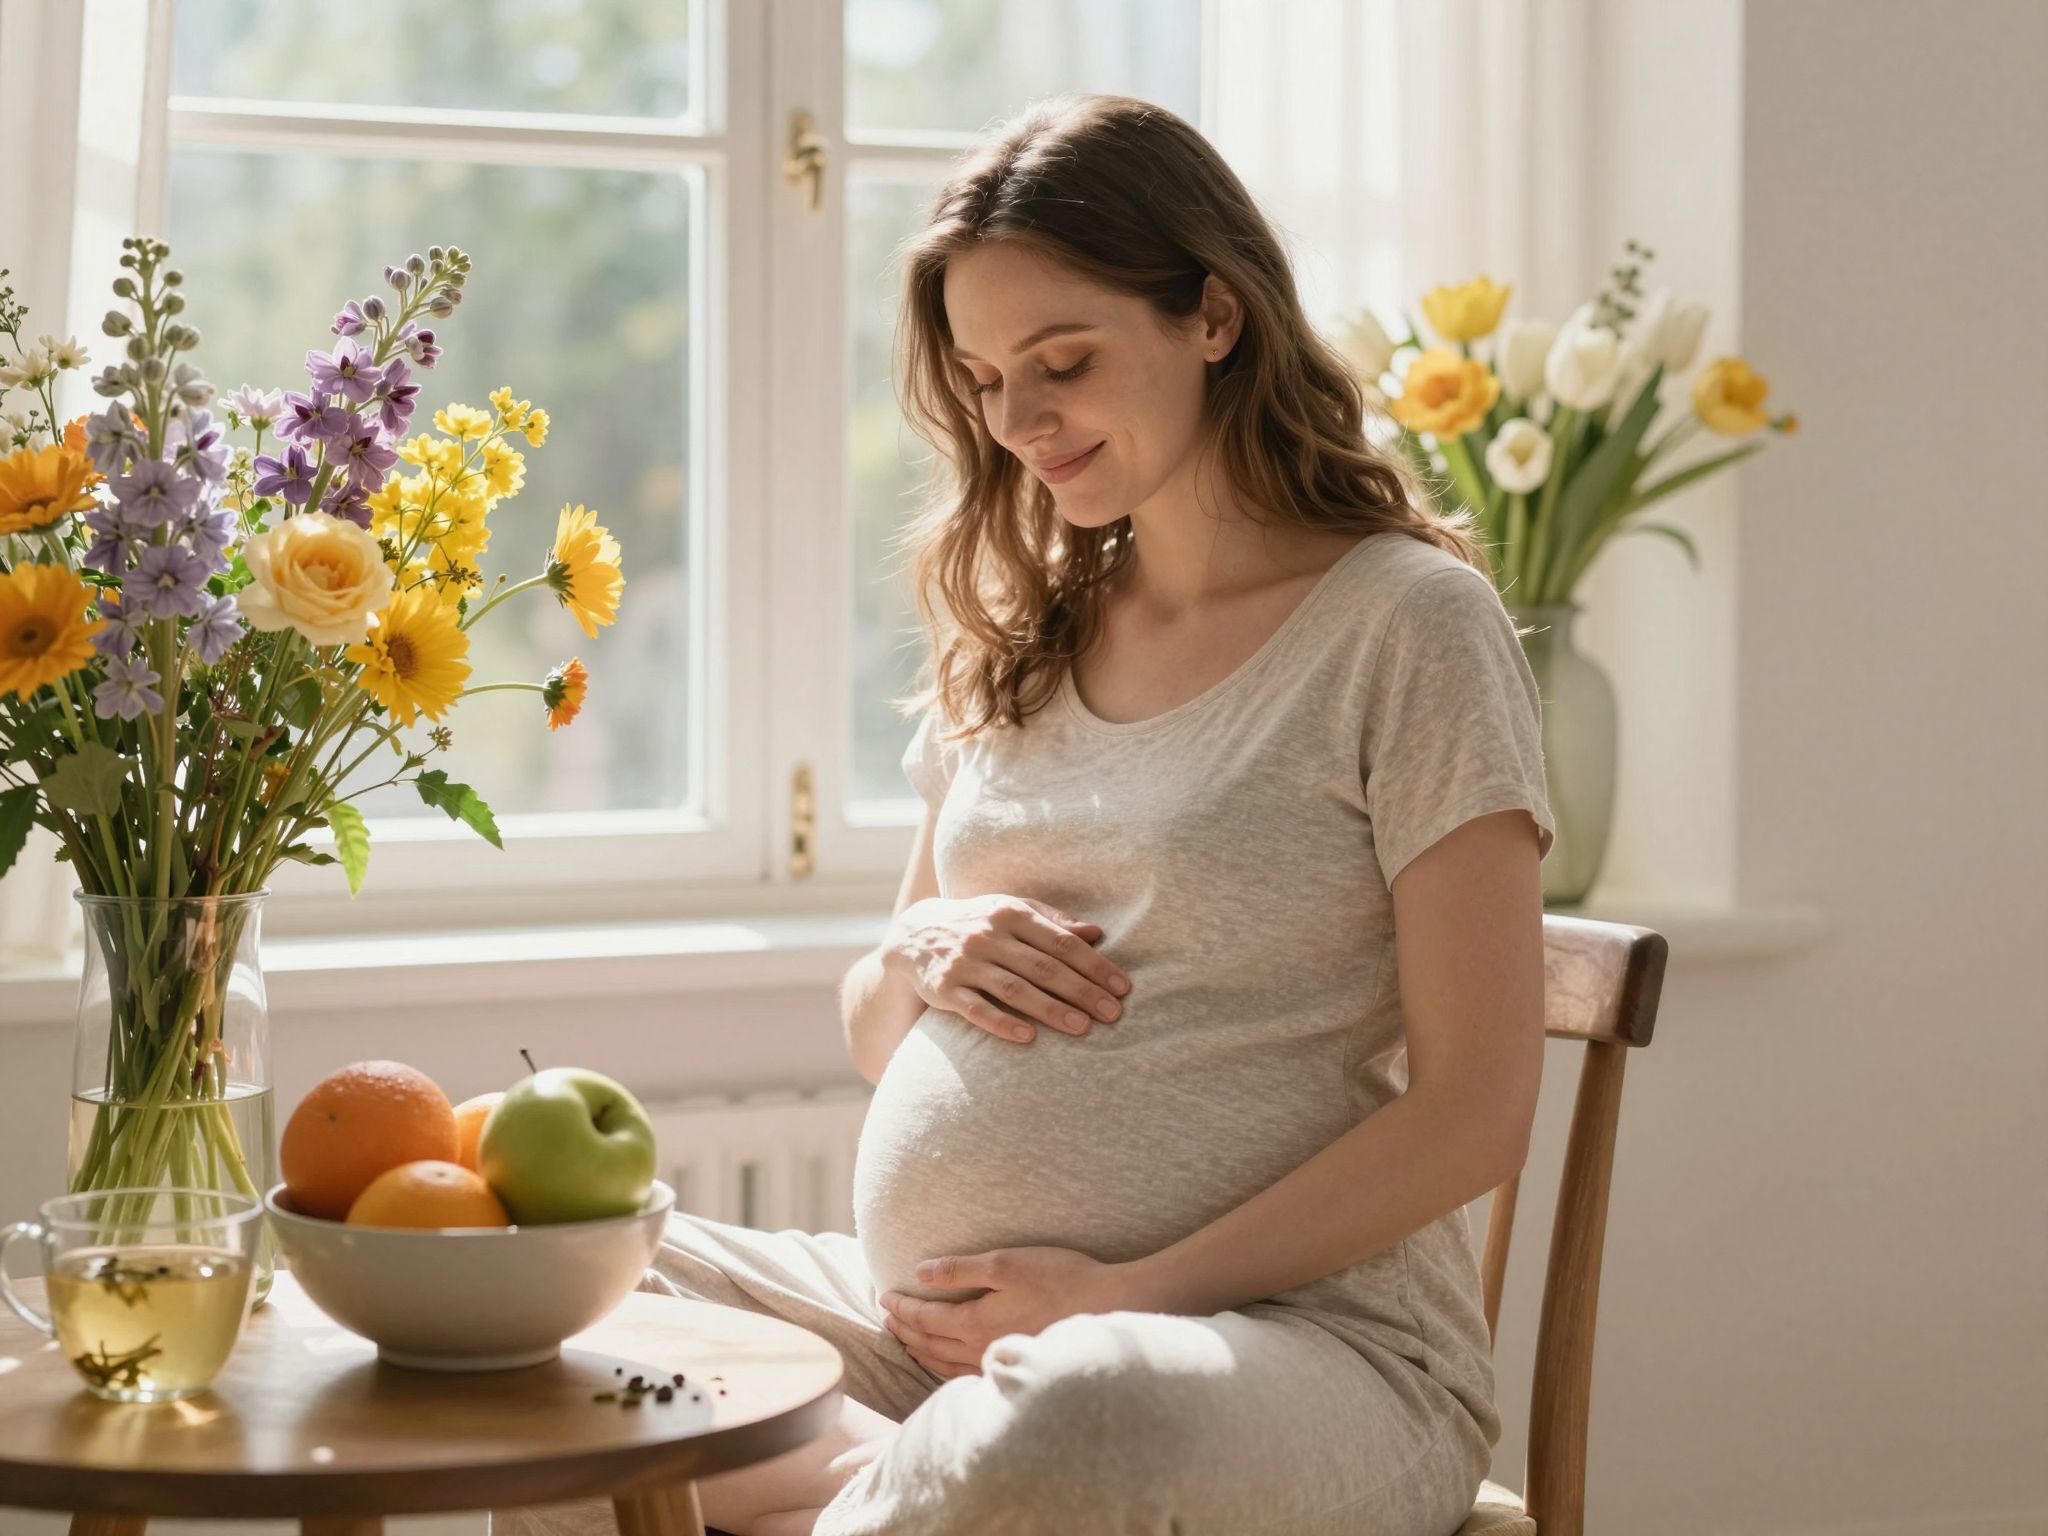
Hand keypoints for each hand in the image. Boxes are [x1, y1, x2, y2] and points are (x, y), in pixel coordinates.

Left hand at [878, 1246, 1147, 1379]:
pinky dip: (945, 1368)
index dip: (902, 1307)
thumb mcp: (1006, 1262)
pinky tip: (946, 1364)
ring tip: (907, 1341)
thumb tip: (920, 1272)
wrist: (1109, 1307)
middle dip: (904, 1329)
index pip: (925, 1318)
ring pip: (944, 1364)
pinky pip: (966, 1375)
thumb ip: (960, 1269)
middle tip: (887, 1318)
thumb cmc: (1059, 1278)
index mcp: (975, 1322)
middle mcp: (980, 1349)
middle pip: (929, 1343)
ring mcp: (997, 1364)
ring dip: (921, 1350)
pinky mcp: (1015, 1368)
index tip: (884, 1296)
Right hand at [883, 895, 1129, 1044]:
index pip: (1062, 941)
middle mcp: (988, 935)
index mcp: (1011, 913)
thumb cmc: (977, 923)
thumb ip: (1052, 922)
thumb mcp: (1011, 911)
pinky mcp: (944, 989)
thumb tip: (1096, 933)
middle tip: (1113, 1013)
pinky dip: (1001, 1023)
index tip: (1122, 987)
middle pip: (1044, 966)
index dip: (1095, 965)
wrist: (913, 934)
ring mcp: (965, 963)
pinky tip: (1027, 1037)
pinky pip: (976, 1009)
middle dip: (1082, 991)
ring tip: (1082, 1027)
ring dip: (1050, 1009)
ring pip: (1014, 989)